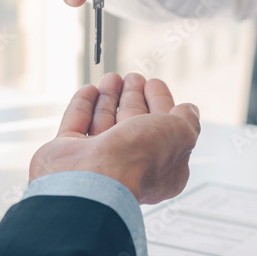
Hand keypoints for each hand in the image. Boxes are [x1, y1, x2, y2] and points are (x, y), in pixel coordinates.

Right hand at [30, 73, 200, 203]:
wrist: (92, 178)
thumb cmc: (138, 159)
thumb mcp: (180, 134)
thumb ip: (188, 121)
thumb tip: (189, 110)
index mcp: (159, 167)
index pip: (162, 129)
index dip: (161, 103)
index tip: (154, 83)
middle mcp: (127, 165)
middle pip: (132, 124)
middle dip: (134, 97)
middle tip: (133, 76)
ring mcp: (95, 160)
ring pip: (104, 122)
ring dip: (110, 97)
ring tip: (112, 77)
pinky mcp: (67, 152)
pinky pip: (76, 123)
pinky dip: (84, 105)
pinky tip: (90, 89)